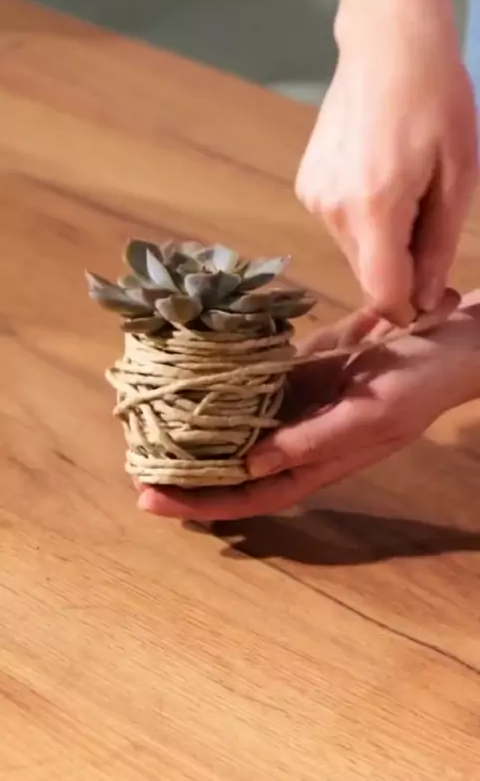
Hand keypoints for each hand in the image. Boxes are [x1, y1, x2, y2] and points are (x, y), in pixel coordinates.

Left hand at [137, 290, 479, 520]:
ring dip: (196, 435)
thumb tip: (252, 463)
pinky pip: (250, 388)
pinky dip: (218, 391)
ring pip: (237, 430)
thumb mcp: (369, 415)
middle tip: (135, 471)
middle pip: (235, 468)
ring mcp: (295, 407)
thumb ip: (313, 440)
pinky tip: (186, 384)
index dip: (204, 504)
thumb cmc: (414, 384)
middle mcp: (298, 441)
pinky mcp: (296, 374)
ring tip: (147, 431)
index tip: (155, 502)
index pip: (251, 495)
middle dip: (188, 476)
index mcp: (317, 462)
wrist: (442, 343)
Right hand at [296, 4, 476, 325]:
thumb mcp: (458, 176)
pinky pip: (340, 225)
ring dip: (382, 242)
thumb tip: (422, 300)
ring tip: (406, 189)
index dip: (411, 306)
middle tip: (430, 222)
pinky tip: (379, 177)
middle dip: (401, 268)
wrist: (388, 43)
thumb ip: (437, 246)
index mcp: (373, 208)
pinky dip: (364, 220)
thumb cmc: (438, 101)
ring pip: (354, 251)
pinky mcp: (306, 185)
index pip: (383, 293)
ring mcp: (312, 197)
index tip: (435, 291)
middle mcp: (331, 210)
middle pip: (368, 274)